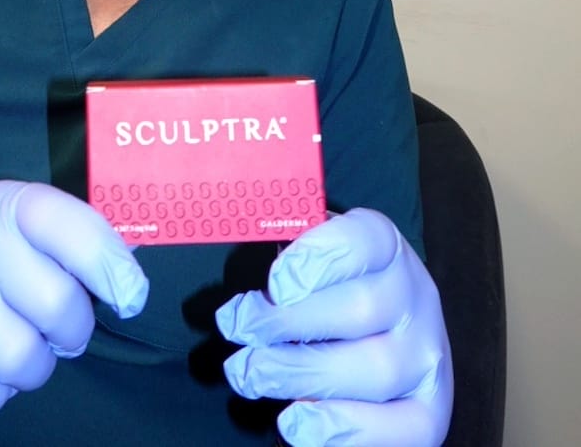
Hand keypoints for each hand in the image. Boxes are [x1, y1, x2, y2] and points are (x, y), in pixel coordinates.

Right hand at [0, 181, 147, 417]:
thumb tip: (132, 292)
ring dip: (32, 367)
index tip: (128, 298)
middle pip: (57, 307)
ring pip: (21, 359)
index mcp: (11, 204)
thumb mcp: (29, 228)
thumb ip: (83, 247)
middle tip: (52, 327)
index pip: (75, 230)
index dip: (111, 268)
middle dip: (70, 331)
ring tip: (13, 344)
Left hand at [215, 208, 451, 445]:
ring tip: (248, 374)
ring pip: (375, 370)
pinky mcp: (429, 411)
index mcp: (385, 247)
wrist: (372, 334)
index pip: (365, 239)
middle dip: (288, 323)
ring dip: (300, 375)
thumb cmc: (323, 287)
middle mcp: (416, 298)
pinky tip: (294, 424)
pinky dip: (343, 431)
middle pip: (362, 309)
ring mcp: (427, 357)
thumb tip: (245, 244)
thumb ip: (283, 247)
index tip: (275, 282)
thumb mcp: (305, 251)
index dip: (319, 258)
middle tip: (238, 330)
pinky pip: (402, 430)